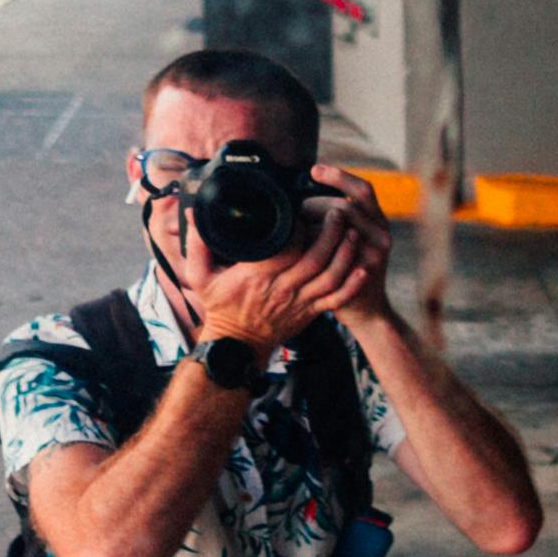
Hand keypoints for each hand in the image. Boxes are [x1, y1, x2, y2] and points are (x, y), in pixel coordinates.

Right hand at [187, 188, 380, 350]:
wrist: (236, 346)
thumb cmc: (221, 308)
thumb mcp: (200, 277)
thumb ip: (198, 245)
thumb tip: (195, 215)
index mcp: (258, 276)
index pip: (286, 248)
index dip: (300, 228)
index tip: (305, 209)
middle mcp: (283, 289)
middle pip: (315, 258)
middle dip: (331, 233)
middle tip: (337, 212)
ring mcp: (300, 302)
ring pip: (330, 276)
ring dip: (345, 254)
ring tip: (352, 231)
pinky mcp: (311, 313)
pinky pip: (337, 299)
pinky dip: (352, 284)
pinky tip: (362, 267)